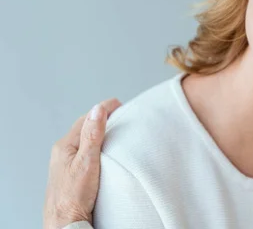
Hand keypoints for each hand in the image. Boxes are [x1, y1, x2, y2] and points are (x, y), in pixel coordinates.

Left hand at [43, 99, 120, 228]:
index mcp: (64, 146)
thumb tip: (97, 110)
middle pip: (84, 127)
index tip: (119, 103)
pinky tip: (105, 152)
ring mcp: (66, 164)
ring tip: (115, 128)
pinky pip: (85, 152)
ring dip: (99, 131)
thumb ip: (92, 135)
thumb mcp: (87, 162)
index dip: (103, 109)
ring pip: (85, 140)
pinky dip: (97, 145)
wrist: (65, 223)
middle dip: (102, 117)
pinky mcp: (72, 174)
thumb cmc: (73, 197)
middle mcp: (63, 153)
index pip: (86, 119)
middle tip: (120, 113)